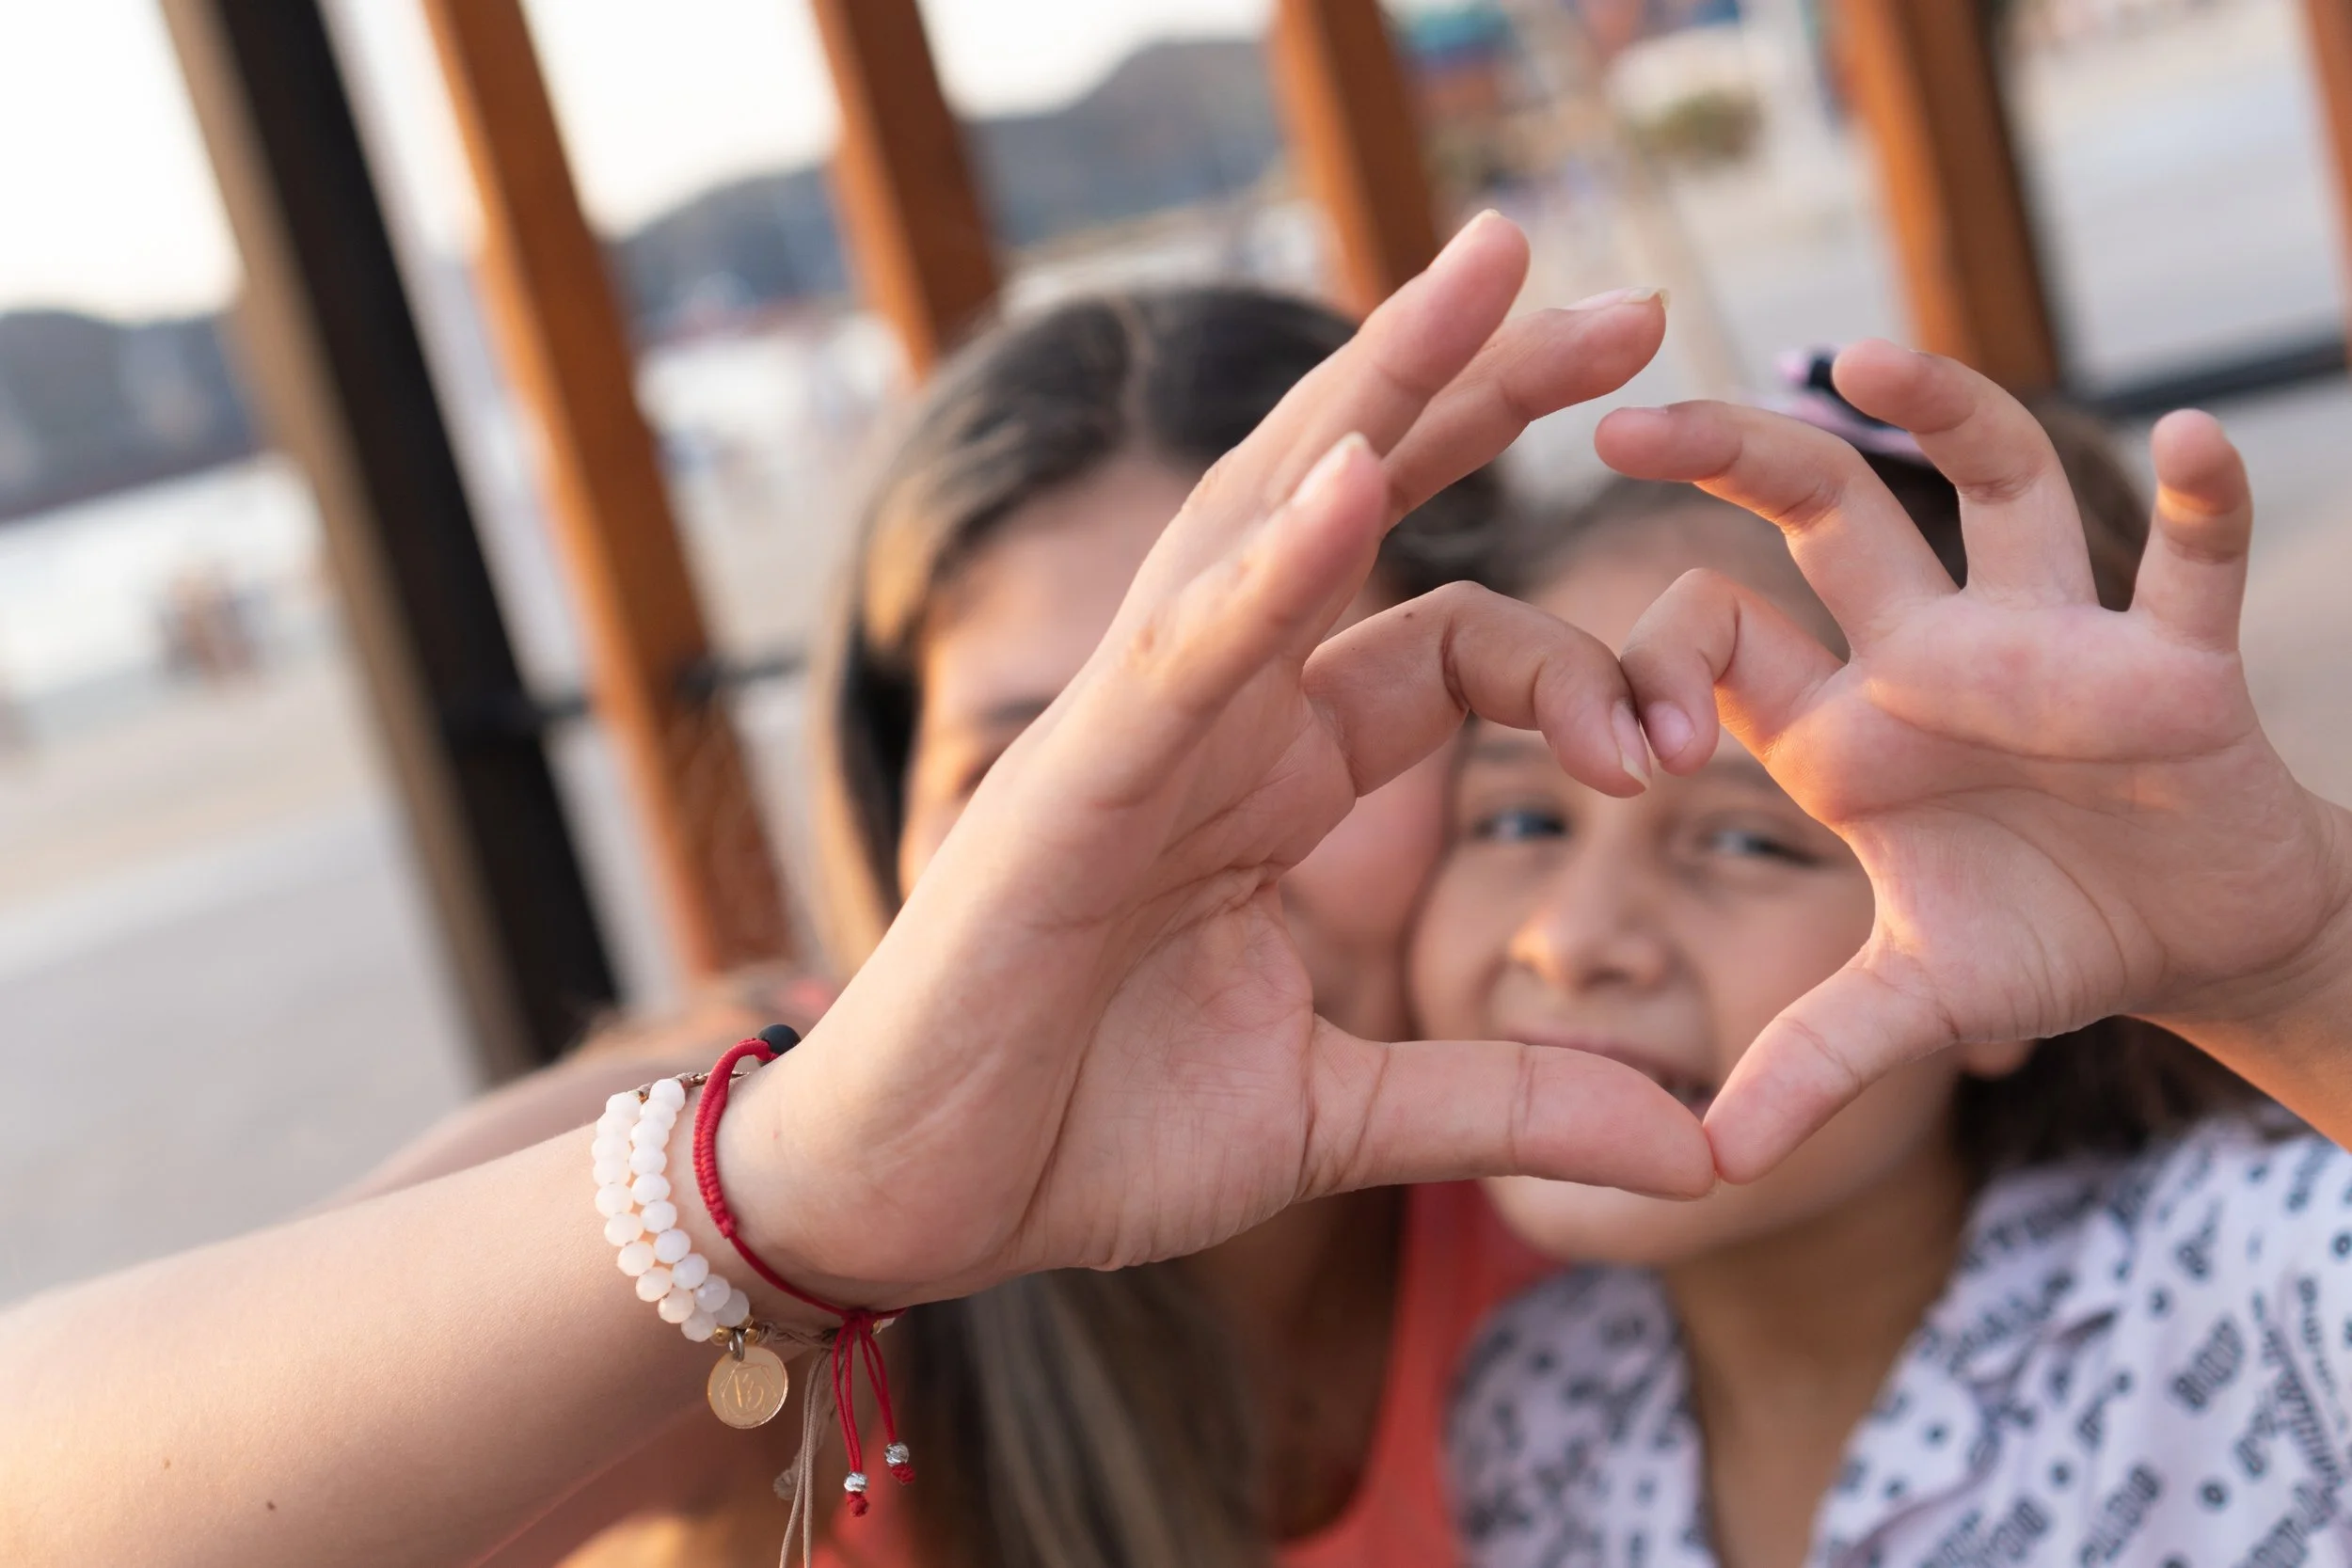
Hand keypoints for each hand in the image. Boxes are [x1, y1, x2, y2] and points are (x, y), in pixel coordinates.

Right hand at [727, 216, 1713, 1305]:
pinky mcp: (1069, 791)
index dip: (1578, 672)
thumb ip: (1508, 1102)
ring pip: (1259, 518)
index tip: (1668, 754)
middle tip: (1634, 305)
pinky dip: (1266, 568)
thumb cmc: (1087, 1132)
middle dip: (1484, 393)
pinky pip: (1181, 655)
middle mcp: (1212, 715)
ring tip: (1491, 269)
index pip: (1449, 643)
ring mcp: (1134, 733)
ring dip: (1378, 389)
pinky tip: (1357, 477)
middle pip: (1353, 505)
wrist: (912, 1206)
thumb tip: (1702, 1154)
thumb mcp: (1340, 1115)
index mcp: (1275, 771)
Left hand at [1598, 340, 2351, 1181]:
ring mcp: (2051, 641)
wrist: (2196, 939)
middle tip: (1618, 416)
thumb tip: (1704, 1167)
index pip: (1713, 637)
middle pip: (1819, 513)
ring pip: (1993, 490)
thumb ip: (1813, 1062)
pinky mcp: (2175, 664)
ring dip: (1944, 419)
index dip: (1651, 672)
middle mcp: (1927, 653)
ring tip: (1869, 359)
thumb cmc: (2044, 941)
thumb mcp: (1915, 1007)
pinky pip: (2191, 564)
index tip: (1626, 756)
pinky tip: (2191, 438)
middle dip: (1728, 454)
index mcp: (1840, 724)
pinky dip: (2202, 505)